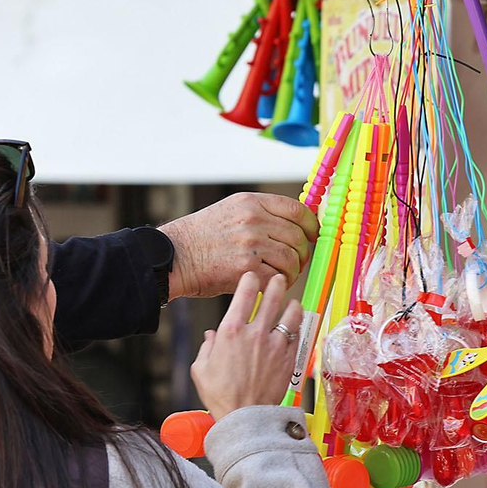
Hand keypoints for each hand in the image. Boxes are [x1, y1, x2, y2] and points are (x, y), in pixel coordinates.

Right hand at [160, 192, 317, 298]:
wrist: (173, 256)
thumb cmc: (201, 238)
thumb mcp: (231, 211)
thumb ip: (261, 214)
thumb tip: (296, 227)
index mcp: (251, 202)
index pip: (298, 210)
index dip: (311, 226)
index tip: (313, 236)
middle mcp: (253, 220)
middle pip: (298, 237)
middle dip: (302, 253)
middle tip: (295, 263)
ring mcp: (251, 244)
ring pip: (292, 259)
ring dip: (292, 271)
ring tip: (281, 276)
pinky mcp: (246, 269)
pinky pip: (277, 278)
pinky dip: (278, 285)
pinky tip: (269, 285)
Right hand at [191, 272, 303, 418]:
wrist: (246, 416)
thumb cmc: (221, 396)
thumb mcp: (201, 369)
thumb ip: (207, 347)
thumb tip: (212, 336)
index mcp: (231, 331)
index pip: (244, 294)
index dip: (250, 280)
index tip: (252, 277)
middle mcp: (255, 333)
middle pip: (272, 297)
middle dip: (276, 284)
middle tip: (278, 279)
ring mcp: (275, 344)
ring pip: (291, 314)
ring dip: (292, 304)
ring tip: (292, 301)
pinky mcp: (289, 357)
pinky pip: (297, 334)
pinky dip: (297, 327)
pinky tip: (296, 326)